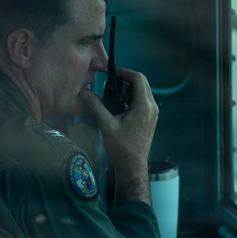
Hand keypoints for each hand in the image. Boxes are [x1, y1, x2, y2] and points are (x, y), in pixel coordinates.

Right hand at [81, 68, 158, 204]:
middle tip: (111, 85)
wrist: (132, 164)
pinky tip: (118, 107)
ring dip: (129, 89)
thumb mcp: (106, 125)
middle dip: (126, 80)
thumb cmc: (121, 147)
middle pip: (142, 83)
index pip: (138, 78)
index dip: (125, 73)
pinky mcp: (150, 119)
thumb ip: (96, 106)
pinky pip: (143, 101)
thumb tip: (84, 93)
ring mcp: (152, 114)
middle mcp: (152, 108)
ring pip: (143, 92)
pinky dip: (132, 99)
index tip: (112, 75)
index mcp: (144, 106)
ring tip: (113, 96)